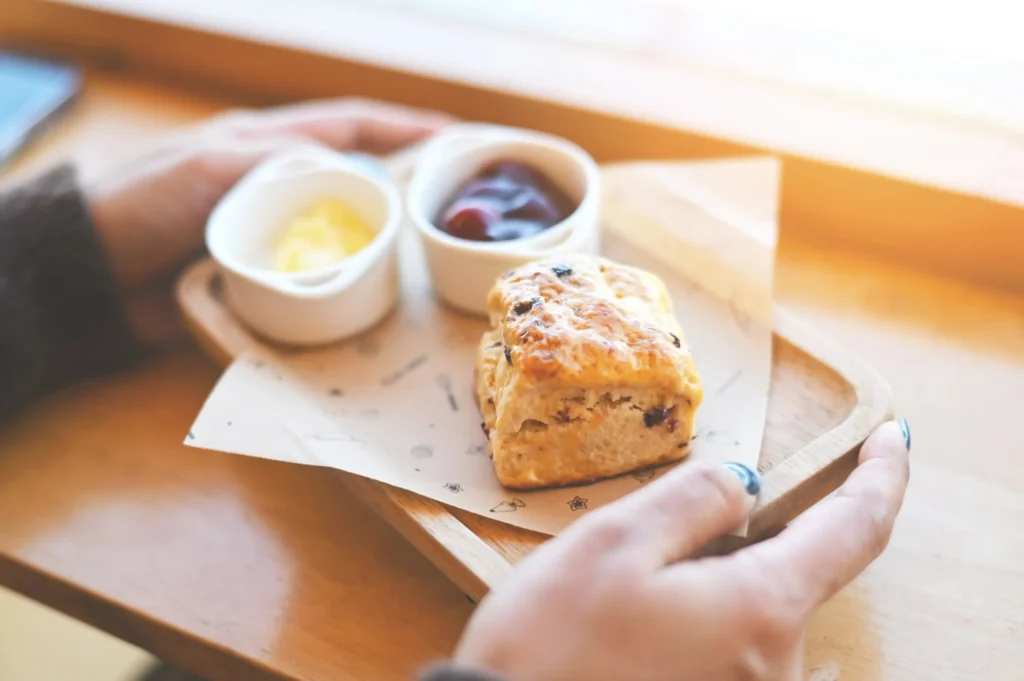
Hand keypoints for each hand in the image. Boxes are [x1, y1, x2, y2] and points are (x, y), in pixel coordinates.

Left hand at [87, 98, 451, 343]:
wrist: (92, 271)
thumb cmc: (144, 203)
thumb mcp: (212, 166)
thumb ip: (278, 162)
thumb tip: (351, 172)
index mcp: (267, 144)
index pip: (351, 126)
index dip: (404, 127)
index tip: (456, 138)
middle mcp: (278, 185)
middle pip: (358, 180)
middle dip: (407, 189)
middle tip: (452, 210)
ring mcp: (274, 233)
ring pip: (344, 233)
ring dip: (382, 246)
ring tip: (426, 261)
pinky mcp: (264, 277)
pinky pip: (318, 278)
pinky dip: (346, 287)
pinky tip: (371, 301)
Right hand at [453, 420, 911, 680]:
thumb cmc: (552, 647)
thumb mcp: (615, 543)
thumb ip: (693, 500)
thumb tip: (744, 484)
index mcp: (760, 609)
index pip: (855, 530)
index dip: (882, 477)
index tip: (890, 438)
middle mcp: (773, 664)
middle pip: (791, 570)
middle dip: (743, 532)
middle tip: (657, 530)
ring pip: (753, 606)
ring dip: (710, 574)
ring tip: (623, 584)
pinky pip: (730, 643)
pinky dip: (701, 610)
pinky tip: (632, 618)